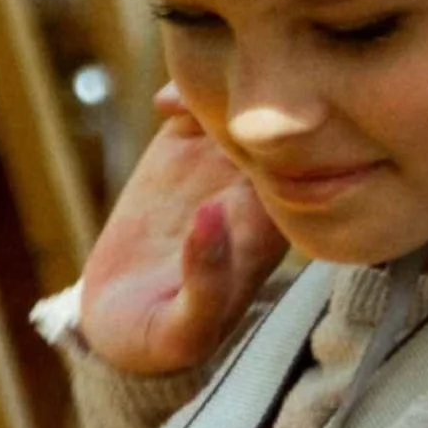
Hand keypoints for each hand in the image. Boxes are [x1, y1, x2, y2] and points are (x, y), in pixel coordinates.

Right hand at [79, 84, 288, 375]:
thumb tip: (214, 215)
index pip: (307, 177)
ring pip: (242, 110)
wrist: (119, 327)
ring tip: (185, 104)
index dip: (291, 148)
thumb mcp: (186, 332)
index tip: (250, 138)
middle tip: (221, 104)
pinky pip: (197, 106)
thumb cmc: (163, 340)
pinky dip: (188, 91)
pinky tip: (162, 106)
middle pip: (282, 132)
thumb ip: (207, 286)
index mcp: (270, 233)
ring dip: (226, 87)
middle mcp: (252, 195)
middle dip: (265, 105)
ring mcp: (216, 168)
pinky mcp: (178, 152)